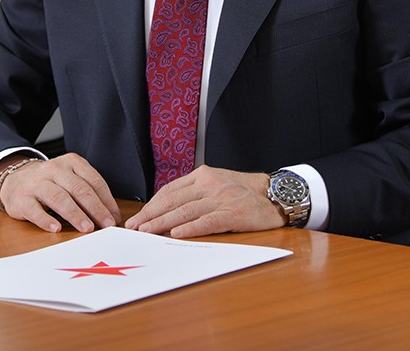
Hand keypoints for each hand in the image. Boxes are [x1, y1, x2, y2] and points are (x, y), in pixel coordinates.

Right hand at [0, 153, 121, 233]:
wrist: (15, 179)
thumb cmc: (50, 183)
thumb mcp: (70, 179)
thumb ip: (88, 192)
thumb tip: (111, 215)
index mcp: (71, 162)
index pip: (93, 181)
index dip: (106, 200)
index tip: (114, 217)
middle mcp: (54, 169)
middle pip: (78, 189)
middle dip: (95, 208)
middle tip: (106, 224)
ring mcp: (37, 183)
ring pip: (59, 197)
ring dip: (75, 214)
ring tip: (87, 228)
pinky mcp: (21, 199)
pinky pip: (34, 210)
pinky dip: (46, 220)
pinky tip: (56, 228)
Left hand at [124, 166, 283, 237]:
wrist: (274, 194)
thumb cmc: (243, 192)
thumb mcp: (216, 184)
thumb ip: (194, 193)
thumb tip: (167, 209)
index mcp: (202, 175)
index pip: (170, 190)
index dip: (152, 205)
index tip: (138, 217)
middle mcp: (209, 184)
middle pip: (173, 200)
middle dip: (151, 215)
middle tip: (135, 227)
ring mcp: (221, 198)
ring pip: (185, 211)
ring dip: (163, 222)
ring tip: (147, 232)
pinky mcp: (232, 213)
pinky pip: (207, 221)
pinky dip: (190, 228)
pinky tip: (176, 233)